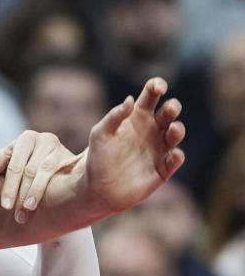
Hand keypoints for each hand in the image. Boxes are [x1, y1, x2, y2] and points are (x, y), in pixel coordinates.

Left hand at [0, 131, 78, 222]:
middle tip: (17, 216)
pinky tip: (50, 206)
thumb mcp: (11, 166)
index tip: (5, 206)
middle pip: (29, 170)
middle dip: (21, 194)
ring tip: (28, 212)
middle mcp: (45, 139)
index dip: (9, 186)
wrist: (60, 176)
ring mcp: (61, 149)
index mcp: (27, 138)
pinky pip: (63, 177)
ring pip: (45, 173)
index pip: (15, 164)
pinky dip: (53, 191)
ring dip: (35, 194)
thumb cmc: (27, 169)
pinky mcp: (74, 161)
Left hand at [83, 78, 183, 213]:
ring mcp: (159, 148)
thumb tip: (130, 99)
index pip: (151, 95)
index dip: (157, 86)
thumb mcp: (100, 134)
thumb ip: (114, 116)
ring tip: (172, 129)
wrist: (99, 189)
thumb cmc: (97, 157)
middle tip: (169, 109)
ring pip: (176, 133)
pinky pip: (175, 160)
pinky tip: (175, 154)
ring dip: (178, 129)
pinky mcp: (163, 169)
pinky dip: (177, 156)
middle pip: (168, 112)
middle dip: (172, 107)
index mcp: (136, 116)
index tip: (159, 87)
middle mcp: (151, 129)